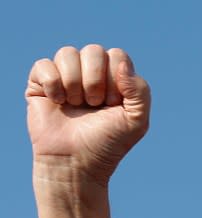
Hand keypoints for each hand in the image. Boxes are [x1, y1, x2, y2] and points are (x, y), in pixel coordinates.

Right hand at [26, 44, 150, 217]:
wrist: (76, 163)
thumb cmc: (108, 143)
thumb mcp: (136, 121)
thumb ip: (140, 91)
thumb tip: (122, 64)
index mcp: (114, 79)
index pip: (117, 55)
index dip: (115, 79)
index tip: (113, 104)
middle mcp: (90, 73)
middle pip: (93, 50)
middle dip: (95, 81)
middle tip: (94, 105)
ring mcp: (65, 76)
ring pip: (67, 53)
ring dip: (74, 83)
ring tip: (76, 105)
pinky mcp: (40, 83)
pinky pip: (44, 65)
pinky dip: (53, 85)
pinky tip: (57, 103)